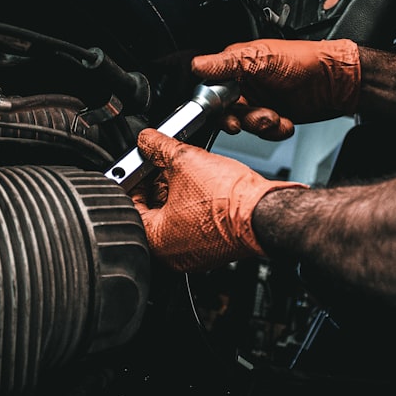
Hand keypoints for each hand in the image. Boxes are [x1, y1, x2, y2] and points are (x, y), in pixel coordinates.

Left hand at [130, 128, 304, 271]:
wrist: (266, 212)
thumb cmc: (230, 201)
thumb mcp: (185, 162)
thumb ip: (159, 148)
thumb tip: (147, 141)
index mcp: (156, 241)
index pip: (130, 206)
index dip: (133, 179)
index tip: (139, 165)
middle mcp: (172, 254)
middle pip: (151, 213)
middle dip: (155, 185)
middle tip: (161, 164)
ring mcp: (193, 254)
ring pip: (172, 218)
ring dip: (174, 193)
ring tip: (185, 172)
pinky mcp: (212, 249)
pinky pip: (191, 225)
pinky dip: (191, 205)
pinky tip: (200, 186)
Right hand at [192, 38, 359, 140]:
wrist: (336, 82)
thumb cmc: (304, 61)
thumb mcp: (261, 58)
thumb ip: (226, 64)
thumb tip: (197, 65)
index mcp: (236, 65)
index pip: (211, 89)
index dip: (215, 105)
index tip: (227, 113)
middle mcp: (244, 84)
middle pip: (226, 112)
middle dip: (242, 119)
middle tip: (256, 118)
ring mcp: (258, 101)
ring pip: (245, 124)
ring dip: (261, 124)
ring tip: (277, 117)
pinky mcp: (271, 116)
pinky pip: (263, 133)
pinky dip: (275, 131)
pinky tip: (285, 121)